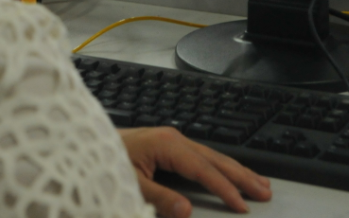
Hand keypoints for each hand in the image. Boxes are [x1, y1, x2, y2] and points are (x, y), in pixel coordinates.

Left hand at [119, 127, 271, 216]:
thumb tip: (186, 211)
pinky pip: (202, 155)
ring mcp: (172, 139)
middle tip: (264, 192)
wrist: (84, 143)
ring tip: (260, 183)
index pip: (203, 169)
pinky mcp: (168, 144)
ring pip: (212, 156)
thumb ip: (158, 198)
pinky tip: (230, 171)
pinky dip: (220, 166)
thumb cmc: (104, 159)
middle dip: (241, 176)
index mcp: (166, 144)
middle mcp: (173, 138)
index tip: (242, 205)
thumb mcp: (128, 183)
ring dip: (236, 170)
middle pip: (215, 159)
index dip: (224, 188)